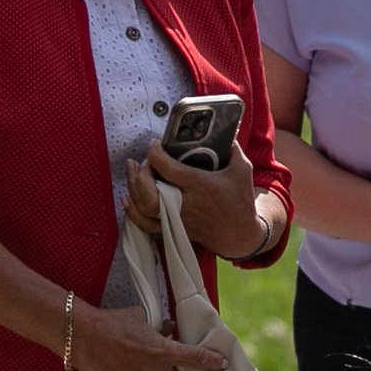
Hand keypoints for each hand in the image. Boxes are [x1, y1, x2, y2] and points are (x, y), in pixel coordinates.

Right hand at [71, 298, 224, 370]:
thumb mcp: (140, 318)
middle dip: (152, 365)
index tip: (221, 364)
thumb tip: (167, 328)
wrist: (82, 336)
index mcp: (162, 352)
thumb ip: (158, 328)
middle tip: (134, 354)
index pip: (194, 358)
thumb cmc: (110, 325)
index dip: (210, 361)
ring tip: (119, 362)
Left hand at [129, 145, 263, 260]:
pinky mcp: (173, 228)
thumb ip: (233, 150)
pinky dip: (133, 212)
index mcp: (201, 185)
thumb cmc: (240, 202)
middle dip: (140, 174)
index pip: (169, 168)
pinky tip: (127, 198)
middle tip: (141, 161)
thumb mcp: (243, 171)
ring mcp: (177, 218)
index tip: (154, 144)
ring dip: (132, 188)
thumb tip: (225, 134)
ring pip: (144, 207)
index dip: (155, 153)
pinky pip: (146, 225)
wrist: (240, 235)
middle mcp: (186, 203)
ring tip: (132, 171)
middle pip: (150, 192)